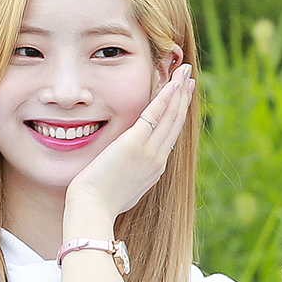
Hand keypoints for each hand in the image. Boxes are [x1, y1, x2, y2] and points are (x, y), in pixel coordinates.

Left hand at [64, 62, 194, 221]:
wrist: (92, 210)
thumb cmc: (99, 202)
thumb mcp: (122, 188)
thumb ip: (129, 173)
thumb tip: (124, 167)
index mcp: (154, 170)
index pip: (169, 136)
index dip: (177, 115)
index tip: (182, 98)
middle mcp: (157, 160)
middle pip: (176, 123)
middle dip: (184, 98)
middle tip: (189, 77)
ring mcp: (148, 152)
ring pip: (171, 117)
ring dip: (179, 91)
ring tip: (185, 72)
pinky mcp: (134, 144)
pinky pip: (154, 115)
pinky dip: (165, 98)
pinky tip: (172, 82)